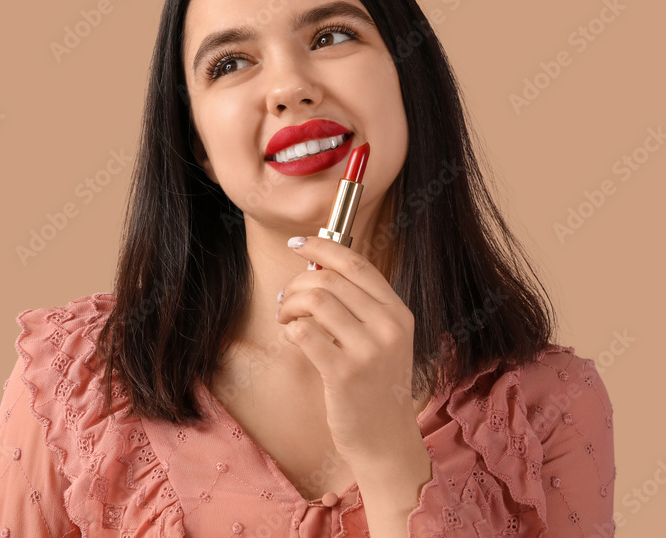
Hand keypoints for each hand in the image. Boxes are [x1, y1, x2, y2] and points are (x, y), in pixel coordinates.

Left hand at [276, 235, 423, 465]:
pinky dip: (290, 329)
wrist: (385, 440)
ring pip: (315, 299)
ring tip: (285, 317)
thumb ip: (357, 305)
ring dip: (289, 304)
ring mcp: (369, 350)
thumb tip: (316, 266)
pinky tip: (292, 337)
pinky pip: (304, 331)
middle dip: (297, 282)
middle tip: (285, 298)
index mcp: (398, 313)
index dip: (322, 246)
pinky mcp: (345, 373)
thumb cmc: (374, 386)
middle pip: (330, 279)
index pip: (357, 263)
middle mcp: (388, 327)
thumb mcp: (381, 340)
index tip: (297, 244)